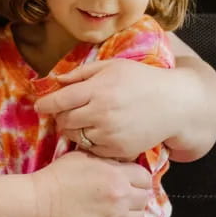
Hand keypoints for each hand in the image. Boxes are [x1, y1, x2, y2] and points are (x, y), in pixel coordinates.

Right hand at [32, 150, 149, 216]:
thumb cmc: (56, 178)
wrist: (39, 205)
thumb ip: (107, 160)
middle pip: (144, 199)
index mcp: (117, 175)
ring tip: (113, 214)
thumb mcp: (83, 157)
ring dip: (129, 216)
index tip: (127, 183)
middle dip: (133, 197)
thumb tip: (120, 162)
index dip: (136, 180)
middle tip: (117, 199)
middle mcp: (122, 197)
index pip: (145, 178)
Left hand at [34, 59, 177, 159]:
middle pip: (64, 120)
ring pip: (75, 136)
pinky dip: (90, 142)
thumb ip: (82, 73)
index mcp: (98, 90)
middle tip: (67, 112)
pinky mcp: (117, 149)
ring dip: (74, 129)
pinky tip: (99, 131)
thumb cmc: (141, 80)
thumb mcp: (112, 67)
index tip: (40, 105)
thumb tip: (55, 80)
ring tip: (85, 120)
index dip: (45, 104)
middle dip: (61, 116)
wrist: (174, 104)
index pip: (59, 101)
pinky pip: (91, 149)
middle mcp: (101, 113)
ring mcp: (110, 133)